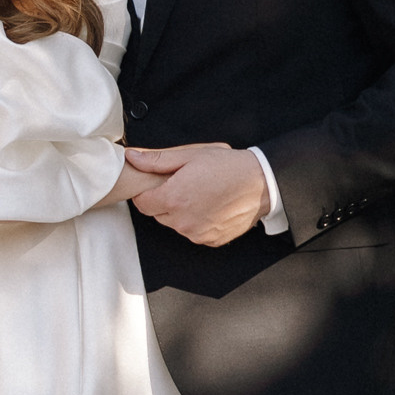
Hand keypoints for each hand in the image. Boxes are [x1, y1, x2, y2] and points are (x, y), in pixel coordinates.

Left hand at [122, 142, 268, 244]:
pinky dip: (197, 221)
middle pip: (158, 214)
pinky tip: (210, 206)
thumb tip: (133, 157)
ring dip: (181, 212)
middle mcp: (183, 221)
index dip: (147, 192)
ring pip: (175, 224)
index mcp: (173, 198)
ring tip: (200, 193)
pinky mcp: (211, 240)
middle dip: (165, 200)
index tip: (157, 184)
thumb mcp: (190, 154)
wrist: (261, 183)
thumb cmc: (229, 167)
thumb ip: (157, 159)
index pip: (142, 203)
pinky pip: (194, 232)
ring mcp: (197, 233)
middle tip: (183, 184)